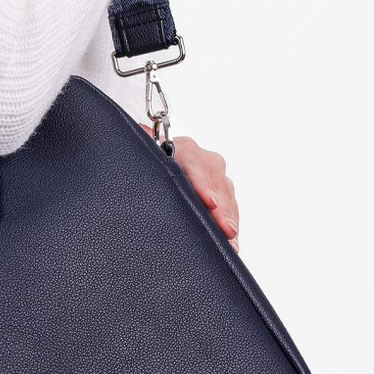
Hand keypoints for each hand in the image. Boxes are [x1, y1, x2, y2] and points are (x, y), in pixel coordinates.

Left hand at [143, 125, 239, 247]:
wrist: (159, 161)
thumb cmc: (150, 162)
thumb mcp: (145, 158)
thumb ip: (143, 148)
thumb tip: (141, 133)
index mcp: (182, 147)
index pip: (194, 162)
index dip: (202, 182)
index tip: (210, 202)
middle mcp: (202, 158)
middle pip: (215, 180)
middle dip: (221, 207)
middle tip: (226, 228)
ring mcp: (214, 175)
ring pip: (226, 193)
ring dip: (229, 217)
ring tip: (231, 239)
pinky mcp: (221, 191)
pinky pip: (229, 205)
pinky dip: (230, 222)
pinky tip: (232, 240)